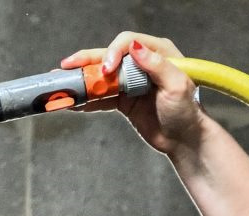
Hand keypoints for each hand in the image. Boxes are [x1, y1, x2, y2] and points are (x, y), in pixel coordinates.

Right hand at [60, 31, 207, 157]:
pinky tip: (73, 103)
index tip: (106, 70)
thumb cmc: (185, 111)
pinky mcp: (123, 100)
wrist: (183, 138)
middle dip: (86, 62)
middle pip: (108, 57)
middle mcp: (141, 64)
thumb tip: (134, 48)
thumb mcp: (176, 84)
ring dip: (82, 81)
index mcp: (157, 53)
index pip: (127, 43)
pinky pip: (101, 98)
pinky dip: (87, 101)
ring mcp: (130, 83)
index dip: (112, 53)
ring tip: (62, 85)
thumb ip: (156, 64)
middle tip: (67, 67)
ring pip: (101, 77)